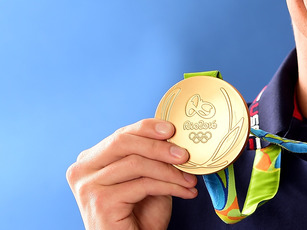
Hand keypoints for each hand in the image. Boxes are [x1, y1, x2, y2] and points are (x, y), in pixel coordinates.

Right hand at [66, 119, 198, 229]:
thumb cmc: (139, 214)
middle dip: (159, 146)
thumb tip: (174, 135)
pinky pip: (143, 184)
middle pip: (123, 142)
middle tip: (185, 155)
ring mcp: (88, 186)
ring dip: (170, 171)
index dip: (148, 128)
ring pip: (136, 163)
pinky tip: (185, 191)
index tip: (172, 129)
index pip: (121, 134)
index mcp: (90, 160)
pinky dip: (170, 186)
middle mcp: (81, 170)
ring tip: (189, 179)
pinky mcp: (100, 202)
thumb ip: (151, 156)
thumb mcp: (146, 178)